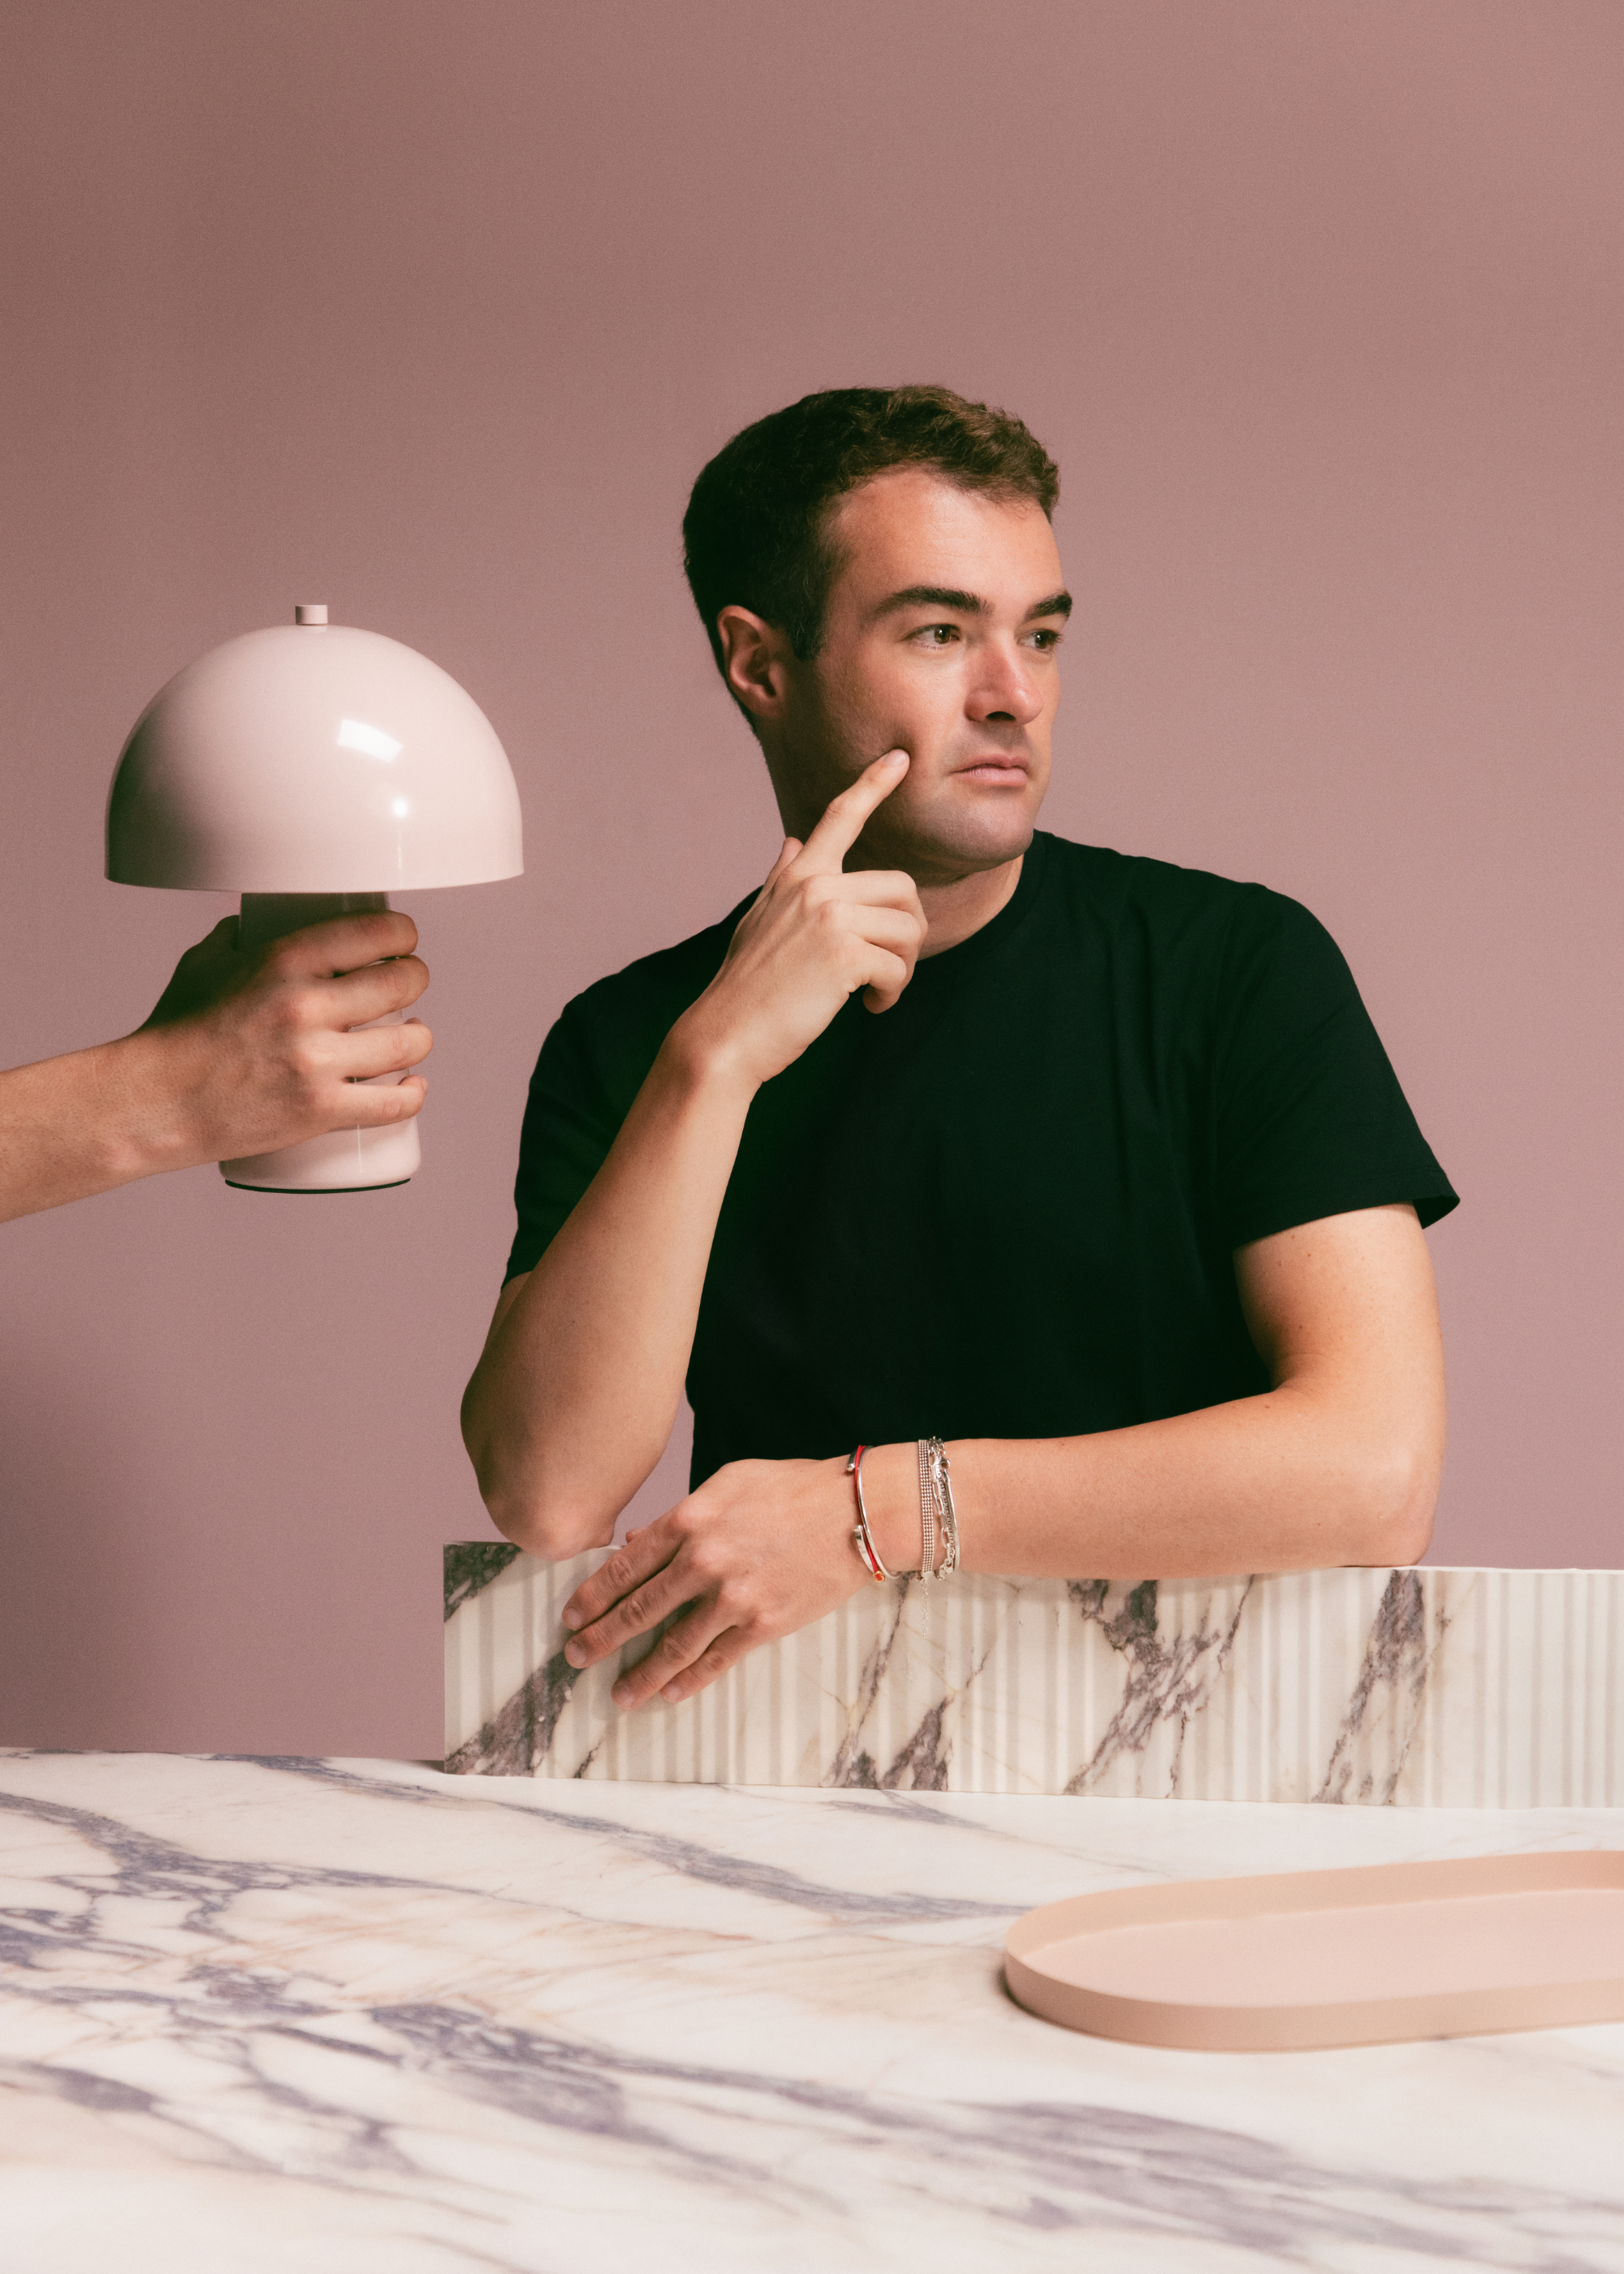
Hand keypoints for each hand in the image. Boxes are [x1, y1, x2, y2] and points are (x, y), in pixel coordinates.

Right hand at [123, 909, 431, 1168]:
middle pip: (403, 982)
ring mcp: (317, 1061)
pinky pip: (394, 1103)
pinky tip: (413, 1083)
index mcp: (284, 960)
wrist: (156, 1102)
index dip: (403, 934)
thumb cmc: (177, 1034)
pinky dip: (413, 1094)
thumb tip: (259, 920)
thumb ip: (239, 938)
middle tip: (408, 983)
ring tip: (411, 1034)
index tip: (403, 940)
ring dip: (419, 1036)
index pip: (376, 931)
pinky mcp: (322, 1110)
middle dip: (415, 979)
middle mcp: (306, 1006)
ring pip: (409, 1042)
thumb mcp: (205, 964)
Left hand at [559, 1455, 875, 1707]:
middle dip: (601, 1637)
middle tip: (576, 1657)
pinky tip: (669, 1693)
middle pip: (639, 1609)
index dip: (594, 1595)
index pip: (626, 1566)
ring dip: (640, 1673)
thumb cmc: (793, 1489)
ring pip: (673, 1645)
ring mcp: (733, 1597)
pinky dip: (689, 1681)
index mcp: (690, 1520)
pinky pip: (716, 1660)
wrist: (856, 1513)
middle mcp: (704, 1561)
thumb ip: (679, 1515)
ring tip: (618, 1693)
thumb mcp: (728, 1484)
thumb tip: (637, 1544)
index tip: (572, 1615)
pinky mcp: (763, 1624)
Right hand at [673, 752, 925, 1088]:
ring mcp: (828, 917)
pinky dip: (893, 993)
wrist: (726, 1036)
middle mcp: (814, 886)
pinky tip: (871, 1007)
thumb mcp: (760, 920)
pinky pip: (899, 967)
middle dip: (910, 932)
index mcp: (798, 876)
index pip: (840, 817)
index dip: (873, 784)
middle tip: (890, 968)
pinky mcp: (843, 954)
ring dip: (903, 969)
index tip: (901, 758)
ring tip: (876, 993)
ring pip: (909, 930)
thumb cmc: (747, 987)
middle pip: (903, 888)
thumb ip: (784, 878)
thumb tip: (794, 841)